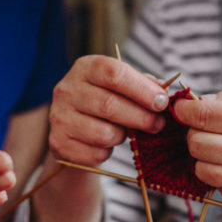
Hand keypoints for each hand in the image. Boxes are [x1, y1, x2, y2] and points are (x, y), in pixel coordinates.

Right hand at [48, 54, 168, 166]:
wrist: (76, 126)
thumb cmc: (106, 99)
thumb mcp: (123, 85)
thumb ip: (144, 84)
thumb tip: (163, 93)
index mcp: (85, 67)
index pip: (114, 73)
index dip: (142, 89)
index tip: (161, 102)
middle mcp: (66, 89)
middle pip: (110, 105)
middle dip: (142, 117)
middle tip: (158, 124)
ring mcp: (58, 117)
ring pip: (104, 133)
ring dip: (123, 136)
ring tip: (126, 132)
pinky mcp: (59, 143)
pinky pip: (95, 154)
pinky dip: (108, 152)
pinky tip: (106, 143)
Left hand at [173, 88, 221, 218]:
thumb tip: (197, 101)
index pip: (203, 115)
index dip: (185, 111)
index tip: (181, 110)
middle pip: (196, 143)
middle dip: (194, 134)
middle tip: (205, 131)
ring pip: (201, 168)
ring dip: (205, 158)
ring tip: (221, 151)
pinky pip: (218, 188)